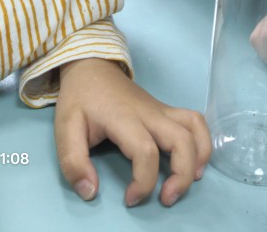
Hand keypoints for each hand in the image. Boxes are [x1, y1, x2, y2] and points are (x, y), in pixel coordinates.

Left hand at [55, 58, 210, 206]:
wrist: (91, 66)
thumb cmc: (80, 99)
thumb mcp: (64, 128)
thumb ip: (73, 162)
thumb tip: (90, 192)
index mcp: (124, 118)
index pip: (146, 152)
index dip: (143, 182)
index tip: (129, 199)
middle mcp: (149, 113)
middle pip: (181, 140)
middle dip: (182, 175)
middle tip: (166, 198)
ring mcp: (160, 109)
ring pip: (194, 127)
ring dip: (199, 156)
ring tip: (188, 181)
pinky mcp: (165, 110)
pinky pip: (194, 121)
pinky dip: (201, 141)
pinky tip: (194, 161)